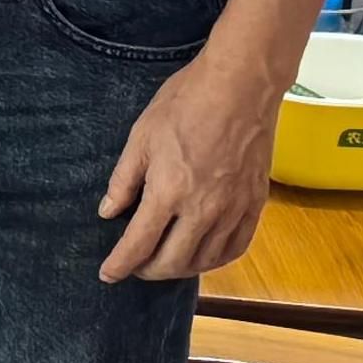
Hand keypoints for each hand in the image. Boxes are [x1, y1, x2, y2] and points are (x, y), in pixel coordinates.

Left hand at [98, 46, 281, 281]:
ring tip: (164, 262)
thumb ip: (124, 180)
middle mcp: (202, 210)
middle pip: (172, 262)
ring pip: (205, 260)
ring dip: (180, 268)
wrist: (240, 87)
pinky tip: (203, 255)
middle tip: (134, 266)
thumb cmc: (185, 104)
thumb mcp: (141, 137)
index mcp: (168, 192)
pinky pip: (236, 247)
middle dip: (147, 271)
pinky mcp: (255, 204)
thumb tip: (108, 212)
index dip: (120, 265)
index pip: (139, 245)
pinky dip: (215, 259)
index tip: (107, 275)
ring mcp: (233, 210)